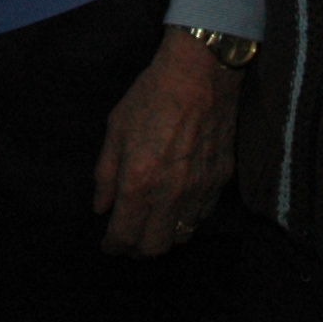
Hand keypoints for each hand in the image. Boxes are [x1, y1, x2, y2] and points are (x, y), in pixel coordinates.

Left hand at [92, 30, 242, 256]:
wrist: (200, 72)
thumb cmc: (151, 96)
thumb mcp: (116, 129)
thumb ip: (106, 174)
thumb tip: (101, 208)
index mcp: (139, 182)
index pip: (124, 235)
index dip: (113, 246)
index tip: (109, 244)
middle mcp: (171, 194)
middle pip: (155, 248)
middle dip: (137, 249)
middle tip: (129, 237)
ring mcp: (200, 189)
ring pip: (182, 236)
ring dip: (164, 235)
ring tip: (154, 222)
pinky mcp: (221, 180)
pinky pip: (202, 215)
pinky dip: (187, 218)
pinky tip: (178, 204)